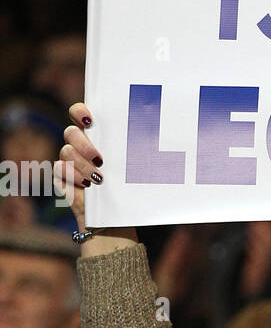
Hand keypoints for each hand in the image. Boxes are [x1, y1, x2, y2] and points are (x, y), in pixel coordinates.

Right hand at [54, 103, 137, 249]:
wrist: (113, 216)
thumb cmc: (126, 188)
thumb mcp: (130, 167)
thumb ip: (130, 150)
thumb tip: (153, 138)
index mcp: (95, 136)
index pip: (78, 113)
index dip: (79, 111)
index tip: (90, 120)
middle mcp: (79, 145)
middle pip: (71, 132)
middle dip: (85, 145)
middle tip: (101, 160)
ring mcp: (69, 160)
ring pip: (66, 151)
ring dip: (83, 165)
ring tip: (99, 179)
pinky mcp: (62, 176)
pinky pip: (60, 168)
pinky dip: (74, 176)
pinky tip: (88, 185)